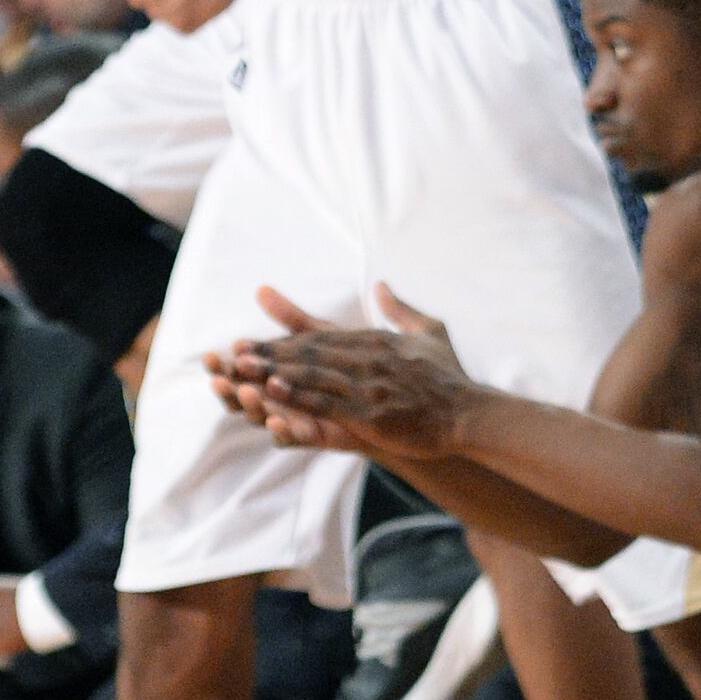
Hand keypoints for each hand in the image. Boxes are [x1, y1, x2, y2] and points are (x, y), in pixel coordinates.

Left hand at [213, 286, 477, 458]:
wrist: (468, 413)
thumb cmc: (449, 376)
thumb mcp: (429, 331)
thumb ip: (400, 308)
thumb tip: (380, 285)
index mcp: (376, 341)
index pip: (320, 337)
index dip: (281, 339)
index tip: (251, 341)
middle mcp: (368, 359)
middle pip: (308, 353)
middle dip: (268, 353)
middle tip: (232, 354)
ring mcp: (368, 387)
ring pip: (311, 376)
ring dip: (272, 372)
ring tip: (240, 371)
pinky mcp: (370, 415)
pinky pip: (326, 404)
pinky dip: (297, 398)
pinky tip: (272, 398)